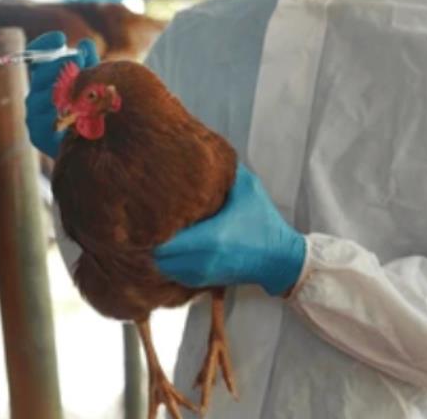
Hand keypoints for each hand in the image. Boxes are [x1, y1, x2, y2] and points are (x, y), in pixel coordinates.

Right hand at [24, 31, 99, 157]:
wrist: (95, 151)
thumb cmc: (96, 114)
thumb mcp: (95, 85)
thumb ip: (90, 65)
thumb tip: (86, 44)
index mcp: (46, 81)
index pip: (35, 58)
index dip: (44, 45)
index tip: (60, 38)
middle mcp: (35, 96)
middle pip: (40, 72)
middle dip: (61, 62)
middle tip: (80, 59)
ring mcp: (33, 115)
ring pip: (43, 93)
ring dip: (65, 87)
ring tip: (84, 88)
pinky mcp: (36, 133)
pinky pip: (46, 116)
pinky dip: (63, 112)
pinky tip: (78, 111)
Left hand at [154, 163, 305, 295]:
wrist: (280, 259)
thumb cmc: (263, 220)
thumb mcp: (247, 187)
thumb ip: (224, 168)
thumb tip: (202, 145)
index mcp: (212, 236)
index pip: (165, 239)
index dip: (151, 225)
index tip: (146, 208)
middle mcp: (204, 259)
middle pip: (159, 255)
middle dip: (150, 238)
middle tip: (146, 218)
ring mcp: (203, 273)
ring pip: (164, 267)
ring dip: (159, 251)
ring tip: (156, 230)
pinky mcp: (204, 281)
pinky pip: (175, 274)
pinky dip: (170, 261)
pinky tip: (173, 244)